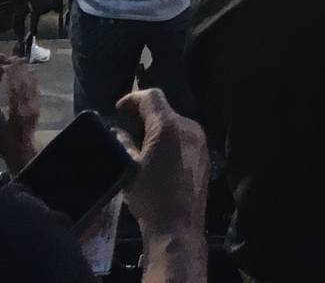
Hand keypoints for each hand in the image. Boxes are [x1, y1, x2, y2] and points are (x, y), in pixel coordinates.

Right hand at [0, 54, 41, 164]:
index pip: (15, 87)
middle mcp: (27, 106)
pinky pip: (36, 90)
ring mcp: (34, 106)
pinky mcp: (37, 108)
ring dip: (26, 72)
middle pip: (24, 83)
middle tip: (14, 57)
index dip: (11, 74)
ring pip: (31, 85)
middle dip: (19, 69)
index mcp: (16, 110)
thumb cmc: (4, 143)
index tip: (7, 63)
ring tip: (21, 61)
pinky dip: (33, 80)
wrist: (21, 153)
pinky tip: (31, 73)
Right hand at [113, 88, 207, 251]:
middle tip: (127, 130)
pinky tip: (159, 158)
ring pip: (175, 123)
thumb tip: (121, 131)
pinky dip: (170, 140)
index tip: (119, 109)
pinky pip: (184, 137)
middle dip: (144, 116)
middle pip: (164, 109)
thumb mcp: (128, 168)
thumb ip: (124, 143)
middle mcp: (189, 126)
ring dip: (158, 128)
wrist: (178, 227)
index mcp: (168, 126)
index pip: (151, 96)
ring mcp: (200, 140)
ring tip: (141, 146)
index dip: (132, 99)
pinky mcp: (205, 154)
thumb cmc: (150, 197)